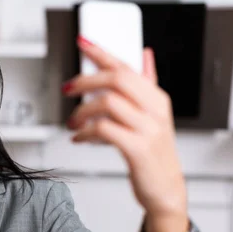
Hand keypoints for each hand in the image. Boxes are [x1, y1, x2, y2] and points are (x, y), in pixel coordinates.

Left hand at [62, 36, 187, 231]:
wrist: (164, 189)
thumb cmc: (153, 153)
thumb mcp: (153, 116)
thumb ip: (147, 85)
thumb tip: (144, 55)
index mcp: (156, 98)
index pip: (127, 66)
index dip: (102, 52)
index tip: (82, 42)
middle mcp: (155, 109)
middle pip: (116, 79)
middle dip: (86, 80)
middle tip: (68, 88)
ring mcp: (148, 129)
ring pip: (107, 103)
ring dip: (82, 110)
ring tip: (72, 121)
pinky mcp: (138, 149)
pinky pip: (104, 130)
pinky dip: (85, 132)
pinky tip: (78, 137)